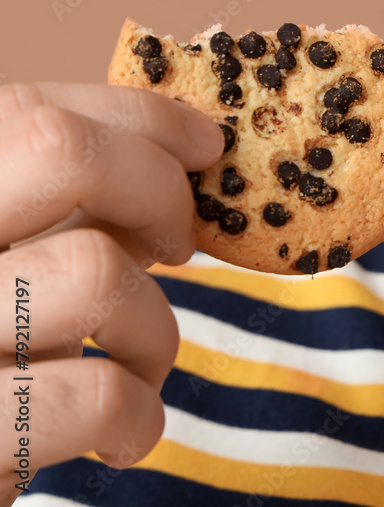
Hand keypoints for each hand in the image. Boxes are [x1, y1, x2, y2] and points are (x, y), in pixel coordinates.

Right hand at [0, 83, 222, 503]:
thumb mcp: (15, 262)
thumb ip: (70, 204)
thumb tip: (185, 145)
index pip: (31, 109)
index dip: (141, 117)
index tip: (206, 144)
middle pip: (59, 148)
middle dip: (159, 189)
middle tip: (178, 245)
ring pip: (95, 271)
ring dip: (155, 329)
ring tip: (138, 365)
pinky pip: (95, 393)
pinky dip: (139, 414)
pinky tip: (122, 432)